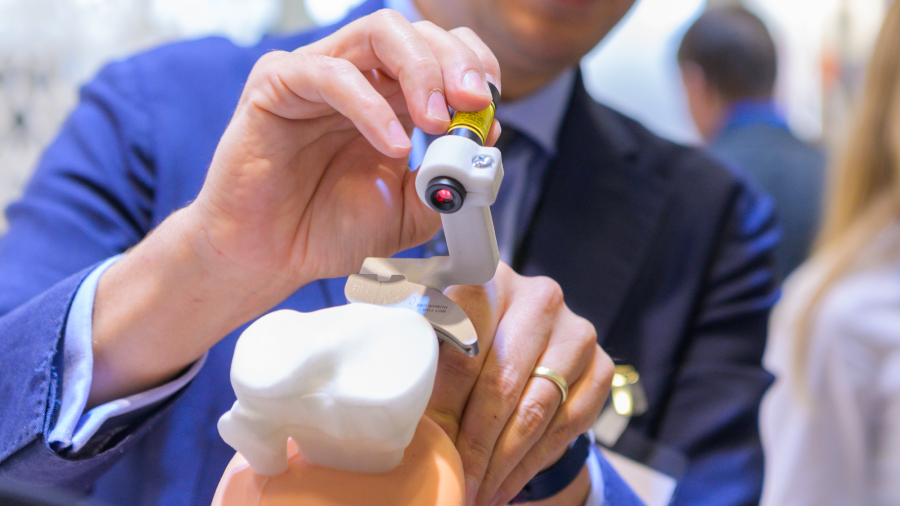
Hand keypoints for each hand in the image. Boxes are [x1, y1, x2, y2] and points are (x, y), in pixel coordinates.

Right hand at [89, 10, 500, 405]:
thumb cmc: (329, 229)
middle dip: (454, 63)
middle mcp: (358, 77)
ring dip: (420, 72)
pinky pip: (331, 75)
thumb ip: (448, 176)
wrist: (272, 258)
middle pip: (415, 33)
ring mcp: (317, 74)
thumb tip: (486, 134)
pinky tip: (391, 146)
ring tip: (434, 123)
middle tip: (471, 104)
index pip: (441, 51)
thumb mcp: (412, 211)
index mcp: (391, 98)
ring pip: (378, 34)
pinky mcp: (277, 85)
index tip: (488, 106)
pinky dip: (371, 107)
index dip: (472, 66)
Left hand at [425, 263, 613, 505]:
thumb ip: (415, 354)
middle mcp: (540, 298)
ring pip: (536, 409)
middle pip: (501, 381)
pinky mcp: (602, 364)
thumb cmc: (464, 339)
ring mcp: (576, 332)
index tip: (429, 441)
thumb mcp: (434, 333)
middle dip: (474, 442)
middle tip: (455, 481)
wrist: (524, 341)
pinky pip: (568, 424)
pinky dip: (533, 462)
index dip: (445, 397)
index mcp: (488, 279)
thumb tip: (392, 409)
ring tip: (476, 491)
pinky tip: (506, 484)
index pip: (463, 339)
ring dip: (503, 461)